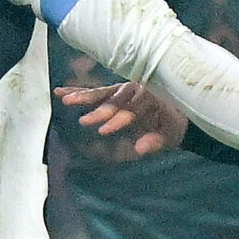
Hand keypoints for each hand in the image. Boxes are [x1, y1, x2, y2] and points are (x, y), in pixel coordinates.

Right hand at [57, 82, 185, 156]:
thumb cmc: (174, 124)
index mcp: (151, 97)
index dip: (118, 119)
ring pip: (102, 93)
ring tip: (65, 99)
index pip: (132, 109)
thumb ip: (155, 142)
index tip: (104, 130)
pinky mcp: (114, 93)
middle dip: (100, 110)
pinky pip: (96, 92)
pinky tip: (60, 92)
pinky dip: (79, 92)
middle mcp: (136, 89)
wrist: (177, 112)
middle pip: (115, 99)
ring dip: (83, 96)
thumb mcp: (170, 135)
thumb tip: (139, 149)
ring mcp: (124, 90)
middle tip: (84, 120)